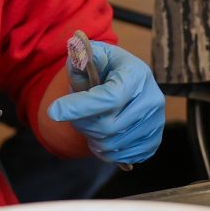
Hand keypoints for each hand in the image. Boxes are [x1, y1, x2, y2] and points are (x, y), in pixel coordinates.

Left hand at [44, 40, 163, 163]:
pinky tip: (103, 138)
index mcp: (136, 74)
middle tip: (75, 116)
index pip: (108, 97)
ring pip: (114, 144)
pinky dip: (107, 152)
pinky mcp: (154, 139)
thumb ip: (81, 55)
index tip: (53, 112)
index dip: (79, 107)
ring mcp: (156, 121)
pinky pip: (125, 156)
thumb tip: (77, 53)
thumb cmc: (105, 68)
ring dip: (93, 139)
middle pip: (109, 126)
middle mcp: (152, 98)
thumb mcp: (92, 55)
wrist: (125, 83)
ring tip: (89, 125)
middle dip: (83, 124)